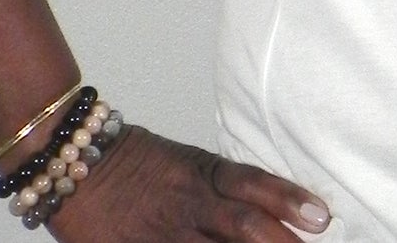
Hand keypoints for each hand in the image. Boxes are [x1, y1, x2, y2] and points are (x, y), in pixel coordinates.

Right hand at [45, 126, 331, 241]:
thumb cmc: (137, 163)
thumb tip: (270, 213)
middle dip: (279, 242)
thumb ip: (223, 189)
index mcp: (204, 173)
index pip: (255, 185)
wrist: (74, 163)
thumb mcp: (186, 164)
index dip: (290, 200)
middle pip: (243, 224)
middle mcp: (190, 203)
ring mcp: (163, 233)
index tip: (321, 217)